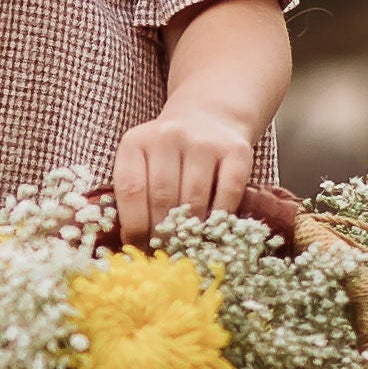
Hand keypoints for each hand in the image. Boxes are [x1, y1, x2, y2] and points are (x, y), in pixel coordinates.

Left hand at [112, 105, 255, 247]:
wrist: (207, 117)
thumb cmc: (168, 154)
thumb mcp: (142, 162)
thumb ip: (134, 195)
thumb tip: (133, 244)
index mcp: (136, 142)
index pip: (131, 190)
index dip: (134, 226)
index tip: (139, 247)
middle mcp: (168, 136)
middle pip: (162, 197)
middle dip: (162, 232)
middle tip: (165, 252)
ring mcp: (203, 141)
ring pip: (194, 199)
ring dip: (190, 230)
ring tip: (187, 245)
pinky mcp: (236, 150)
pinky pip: (228, 194)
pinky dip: (219, 217)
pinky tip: (212, 227)